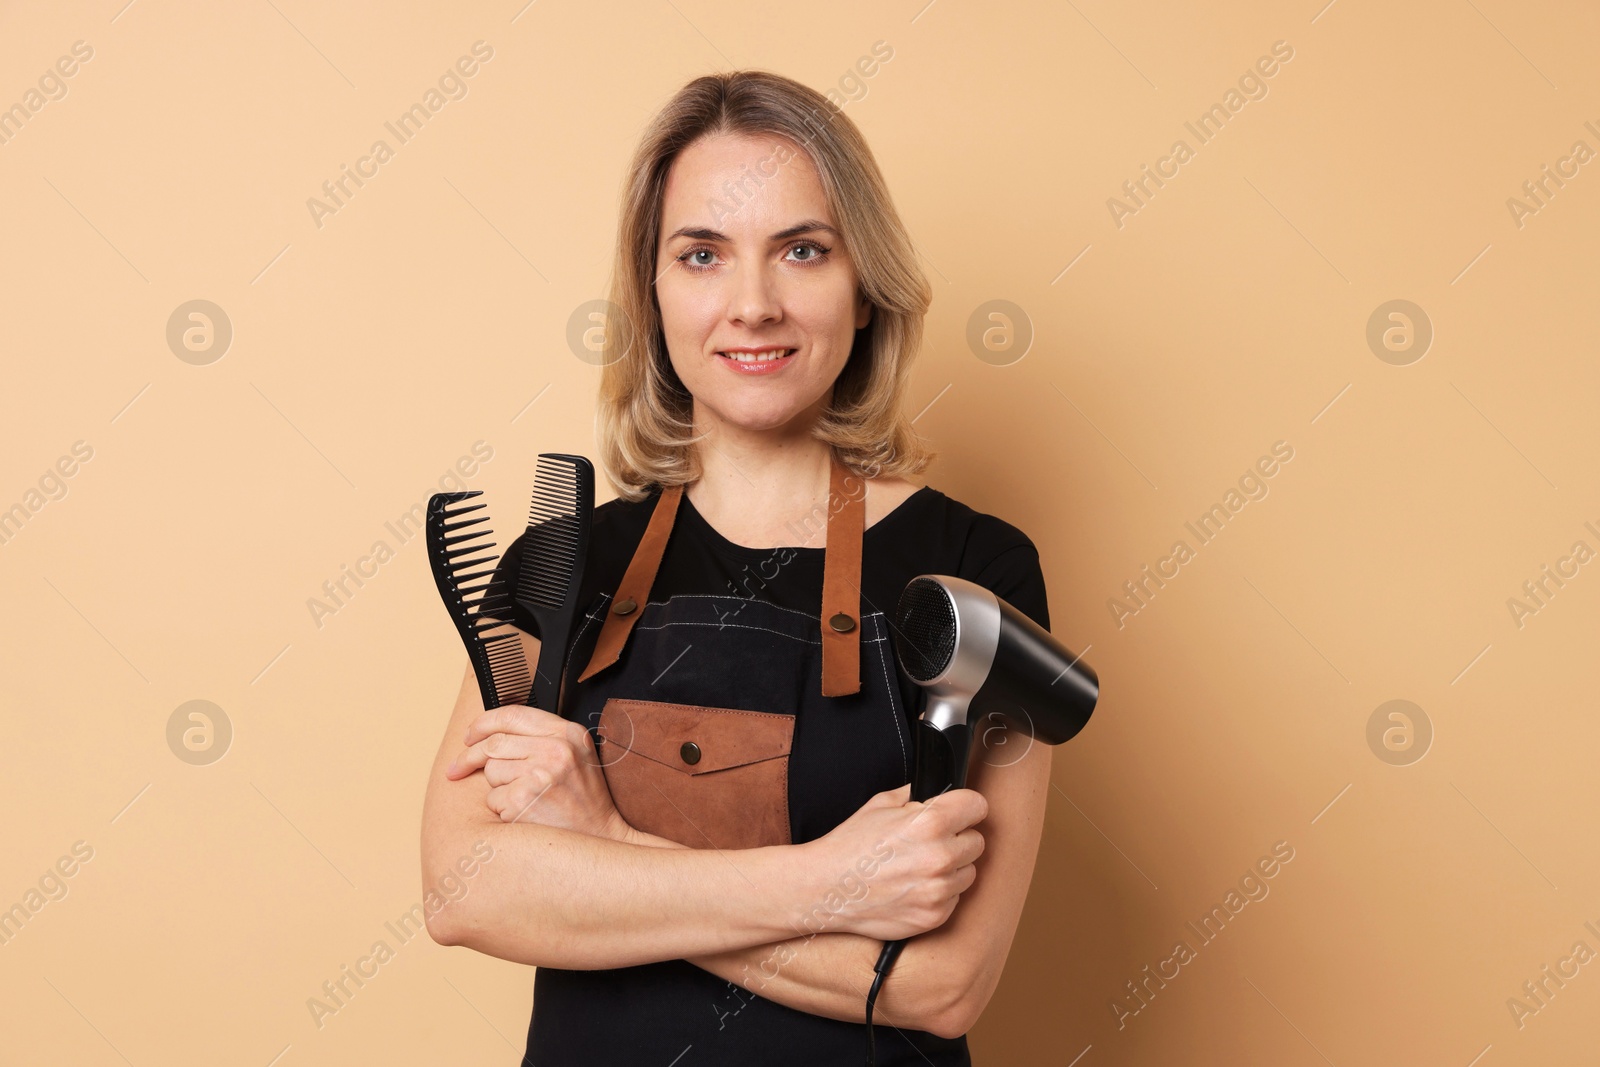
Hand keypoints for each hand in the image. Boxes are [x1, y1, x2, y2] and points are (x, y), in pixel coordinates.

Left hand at [446, 705, 632, 841]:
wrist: (601, 838)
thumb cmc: (583, 800)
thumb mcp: (575, 756)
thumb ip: (543, 737)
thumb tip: (491, 732)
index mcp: (569, 733)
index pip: (513, 714)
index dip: (484, 723)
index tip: (470, 734)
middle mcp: (556, 750)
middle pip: (494, 743)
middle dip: (469, 757)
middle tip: (456, 769)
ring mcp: (539, 774)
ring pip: (491, 771)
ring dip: (497, 787)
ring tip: (525, 799)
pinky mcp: (523, 799)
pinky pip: (493, 798)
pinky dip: (502, 809)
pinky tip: (525, 814)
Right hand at [803, 783, 987, 942]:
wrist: (825, 888)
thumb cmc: (849, 845)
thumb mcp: (879, 805)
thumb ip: (915, 795)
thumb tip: (936, 793)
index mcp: (930, 822)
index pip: (978, 806)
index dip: (966, 807)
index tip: (961, 812)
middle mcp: (940, 857)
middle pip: (977, 841)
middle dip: (957, 838)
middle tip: (931, 842)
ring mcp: (938, 890)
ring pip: (969, 872)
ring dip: (951, 868)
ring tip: (919, 867)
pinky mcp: (934, 916)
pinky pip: (954, 899)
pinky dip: (940, 893)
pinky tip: (913, 887)